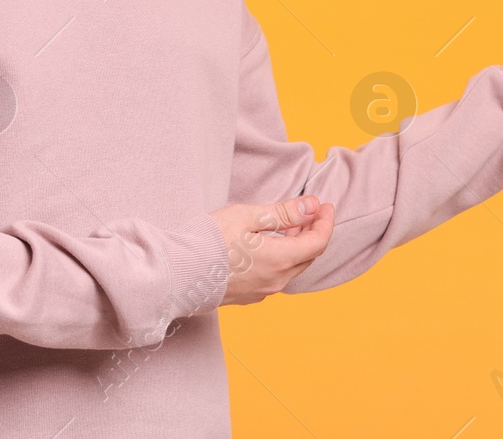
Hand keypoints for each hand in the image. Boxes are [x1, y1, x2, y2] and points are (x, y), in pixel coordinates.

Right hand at [208, 195, 334, 305]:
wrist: (176, 273)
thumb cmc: (209, 240)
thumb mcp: (248, 217)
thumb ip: (284, 213)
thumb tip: (313, 206)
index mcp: (280, 260)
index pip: (318, 242)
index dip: (326, 222)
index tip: (325, 205)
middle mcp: (276, 281)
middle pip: (308, 257)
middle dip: (313, 232)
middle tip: (309, 212)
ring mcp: (262, 291)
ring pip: (292, 268)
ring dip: (297, 246)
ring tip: (289, 225)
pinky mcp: (248, 296)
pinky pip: (275, 277)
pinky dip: (282, 259)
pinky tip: (269, 245)